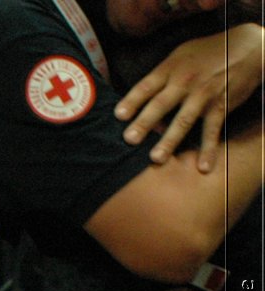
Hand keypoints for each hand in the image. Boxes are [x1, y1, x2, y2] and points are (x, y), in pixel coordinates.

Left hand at [115, 23, 263, 171]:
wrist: (248, 47)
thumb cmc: (206, 53)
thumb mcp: (180, 55)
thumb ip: (161, 77)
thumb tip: (140, 103)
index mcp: (171, 68)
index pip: (147, 86)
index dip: (132, 100)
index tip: (118, 115)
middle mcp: (185, 82)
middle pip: (161, 104)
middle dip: (144, 122)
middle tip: (129, 139)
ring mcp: (203, 95)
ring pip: (184, 120)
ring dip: (170, 140)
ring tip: (156, 158)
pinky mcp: (220, 106)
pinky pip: (212, 130)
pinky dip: (208, 149)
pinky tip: (203, 167)